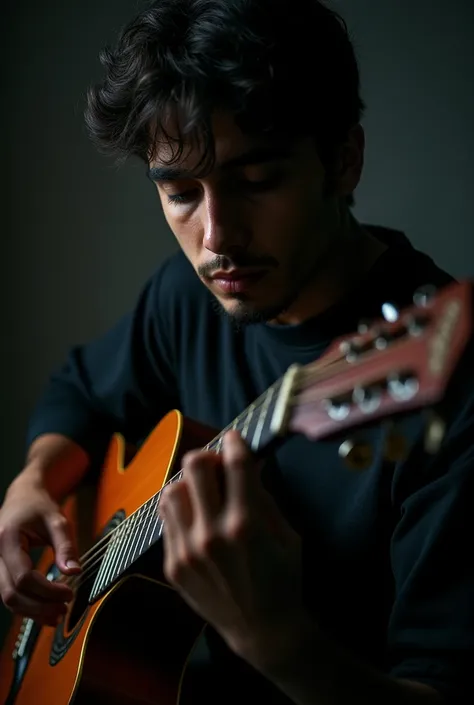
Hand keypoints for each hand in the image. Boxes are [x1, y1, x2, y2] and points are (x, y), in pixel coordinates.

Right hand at [0, 475, 80, 625]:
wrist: (23, 496)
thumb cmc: (39, 505)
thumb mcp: (58, 520)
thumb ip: (66, 546)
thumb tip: (74, 572)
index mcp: (8, 539)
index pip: (23, 577)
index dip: (47, 591)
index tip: (69, 593)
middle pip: (11, 593)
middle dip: (38, 606)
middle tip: (64, 610)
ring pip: (7, 598)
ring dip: (32, 611)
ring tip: (57, 614)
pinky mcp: (0, 570)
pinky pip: (9, 593)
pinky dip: (26, 604)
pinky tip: (45, 609)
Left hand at [160, 430, 306, 668]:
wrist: (263, 630)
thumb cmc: (283, 578)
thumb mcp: (287, 533)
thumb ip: (263, 496)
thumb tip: (247, 463)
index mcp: (247, 524)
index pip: (234, 464)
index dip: (234, 442)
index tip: (233, 438)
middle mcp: (212, 534)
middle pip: (194, 467)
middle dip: (208, 456)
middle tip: (217, 465)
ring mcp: (188, 550)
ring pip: (172, 489)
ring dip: (189, 483)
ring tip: (203, 492)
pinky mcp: (173, 565)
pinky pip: (166, 520)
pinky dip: (181, 508)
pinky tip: (195, 514)